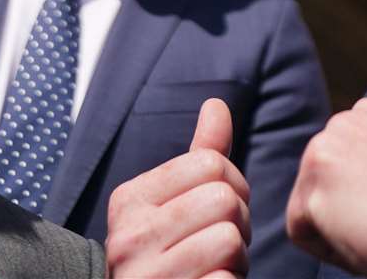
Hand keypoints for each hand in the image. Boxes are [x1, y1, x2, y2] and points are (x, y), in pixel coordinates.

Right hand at [106, 98, 250, 278]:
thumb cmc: (170, 258)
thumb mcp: (175, 205)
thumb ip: (199, 156)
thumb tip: (217, 104)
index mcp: (130, 200)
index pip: (212, 163)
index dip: (232, 188)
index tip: (217, 214)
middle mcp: (129, 236)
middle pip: (224, 200)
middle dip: (237, 225)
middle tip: (219, 247)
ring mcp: (147, 276)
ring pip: (231, 240)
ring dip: (237, 261)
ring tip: (214, 270)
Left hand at [286, 99, 366, 278]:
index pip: (353, 158)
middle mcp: (354, 117)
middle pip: (328, 176)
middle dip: (347, 206)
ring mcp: (329, 143)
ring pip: (312, 199)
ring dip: (336, 225)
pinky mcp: (314, 178)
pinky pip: (300, 227)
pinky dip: (325, 249)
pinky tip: (362, 246)